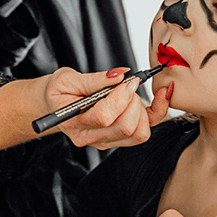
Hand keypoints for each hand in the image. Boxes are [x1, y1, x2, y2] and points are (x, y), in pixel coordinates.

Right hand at [43, 68, 172, 148]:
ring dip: (142, 109)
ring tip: (130, 93)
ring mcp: (106, 141)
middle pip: (125, 127)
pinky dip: (157, 113)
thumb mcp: (67, 79)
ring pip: (138, 133)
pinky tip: (160, 97)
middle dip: (132, 100)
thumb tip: (120, 75)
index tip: (126, 80)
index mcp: (74, 124)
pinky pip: (145, 131)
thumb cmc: (59, 92)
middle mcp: (91, 138)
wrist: (56, 104)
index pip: (104, 117)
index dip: (120, 97)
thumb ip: (94, 79)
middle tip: (126, 84)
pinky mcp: (119, 138)